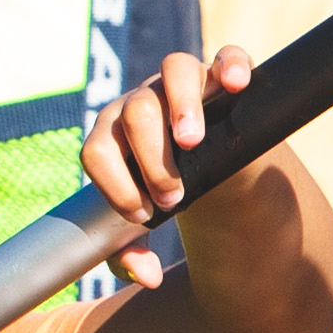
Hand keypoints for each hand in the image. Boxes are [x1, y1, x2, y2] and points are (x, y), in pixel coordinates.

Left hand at [78, 44, 260, 259]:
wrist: (209, 165)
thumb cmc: (165, 192)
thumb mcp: (146, 223)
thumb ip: (131, 254)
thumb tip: (147, 275)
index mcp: (112, 134)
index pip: (96, 150)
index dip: (115, 184)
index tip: (143, 214)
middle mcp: (142, 102)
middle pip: (136, 113)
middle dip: (152, 159)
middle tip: (174, 197)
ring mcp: (181, 84)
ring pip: (174, 72)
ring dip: (181, 106)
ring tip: (193, 143)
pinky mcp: (222, 75)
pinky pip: (227, 56)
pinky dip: (231, 65)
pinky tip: (236, 85)